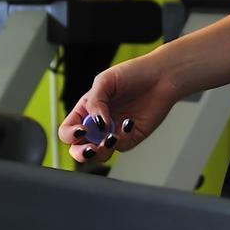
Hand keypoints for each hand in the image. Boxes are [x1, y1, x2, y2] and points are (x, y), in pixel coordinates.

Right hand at [57, 53, 182, 166]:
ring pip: (99, 155)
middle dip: (81, 154)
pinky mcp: (130, 138)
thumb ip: (95, 102)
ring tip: (111, 137)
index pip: (68, 130)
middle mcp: (97, 124)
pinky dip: (123, 137)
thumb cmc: (133, 74)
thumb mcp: (105, 81)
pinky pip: (122, 146)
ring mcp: (113, 132)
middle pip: (79, 149)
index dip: (70, 135)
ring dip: (102, 151)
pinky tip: (129, 122)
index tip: (82, 130)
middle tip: (91, 148)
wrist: (161, 77)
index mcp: (86, 110)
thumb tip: (96, 124)